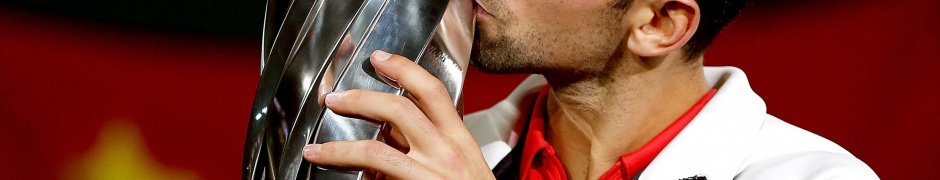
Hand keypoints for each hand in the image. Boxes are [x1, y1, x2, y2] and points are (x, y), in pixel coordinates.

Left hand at [302, 50, 494, 179]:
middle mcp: (446, 153)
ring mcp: (430, 176)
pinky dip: (357, 176)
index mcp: (459, 139)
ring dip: (341, 148)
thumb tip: (392, 132)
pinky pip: (378, 178)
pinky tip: (340, 175)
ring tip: (318, 149)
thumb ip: (433, 143)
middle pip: (399, 110)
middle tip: (337, 99)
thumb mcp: (464, 162)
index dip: (404, 69)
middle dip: (361, 99)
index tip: (381, 59)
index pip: (432, 91)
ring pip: (376, 150)